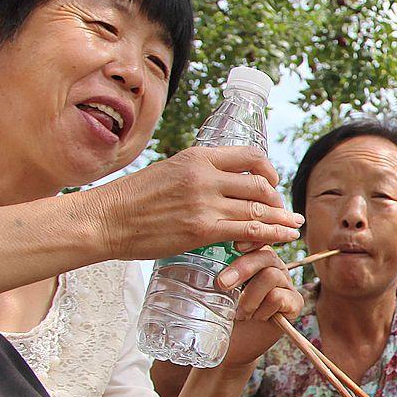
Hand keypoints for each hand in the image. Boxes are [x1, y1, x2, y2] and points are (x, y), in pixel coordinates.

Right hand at [89, 145, 303, 260]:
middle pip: (260, 186)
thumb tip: (221, 179)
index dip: (269, 171)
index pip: (251, 157)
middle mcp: (205, 176)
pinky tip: (283, 239)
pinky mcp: (202, 230)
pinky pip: (249, 231)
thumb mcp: (168, 170)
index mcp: (197, 157)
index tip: (272, 183)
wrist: (104, 219)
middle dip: (276, 200)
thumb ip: (197, 173)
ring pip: (259, 210)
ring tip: (292, 227)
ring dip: (280, 220)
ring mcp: (205, 204)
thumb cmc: (132, 198)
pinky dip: (272, 236)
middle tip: (281, 212)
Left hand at [216, 247, 302, 367]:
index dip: (250, 238)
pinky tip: (256, 318)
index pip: (258, 239)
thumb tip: (206, 252)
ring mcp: (287, 284)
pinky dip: (262, 309)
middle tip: (222, 284)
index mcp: (255, 258)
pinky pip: (278, 297)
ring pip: (271, 276)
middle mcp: (274, 267)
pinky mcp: (295, 303)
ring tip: (240, 313)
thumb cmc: (222, 314)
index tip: (235, 246)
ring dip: (250, 297)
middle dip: (242, 268)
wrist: (232, 346)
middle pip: (265, 255)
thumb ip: (218, 270)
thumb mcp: (216, 289)